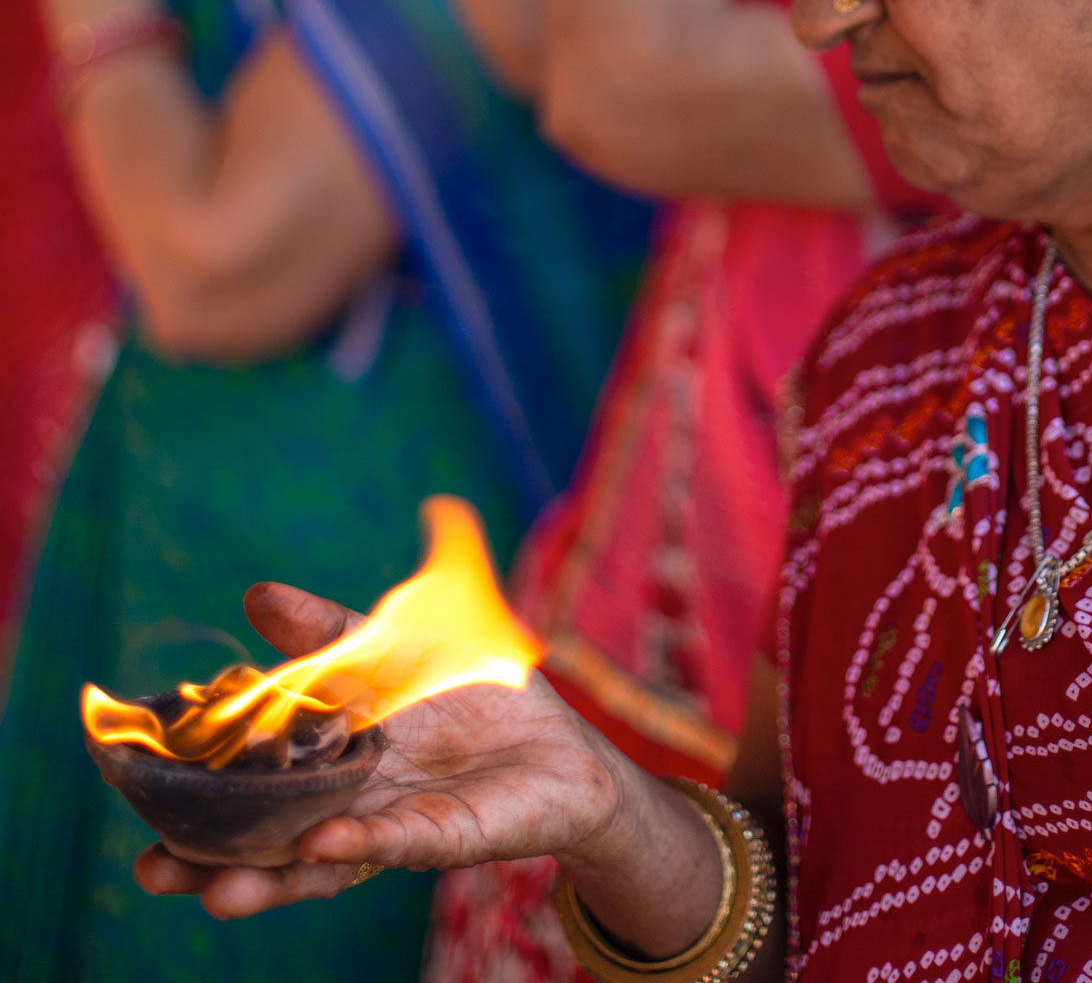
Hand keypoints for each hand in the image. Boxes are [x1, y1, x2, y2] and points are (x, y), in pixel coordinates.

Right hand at [135, 581, 630, 917]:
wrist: (562, 747)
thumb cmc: (472, 697)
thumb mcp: (398, 645)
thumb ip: (328, 630)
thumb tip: (254, 594)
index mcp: (325, 761)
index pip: (250, 778)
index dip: (197, 790)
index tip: (135, 789)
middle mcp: (346, 801)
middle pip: (266, 838)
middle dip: (207, 859)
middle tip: (151, 866)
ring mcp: (392, 822)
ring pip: (317, 860)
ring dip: (266, 878)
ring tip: (213, 890)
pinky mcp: (446, 834)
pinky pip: (398, 842)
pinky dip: (360, 841)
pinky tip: (322, 841)